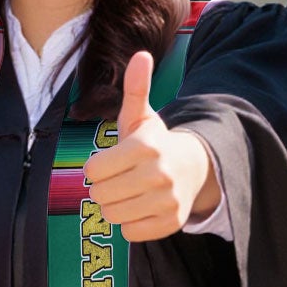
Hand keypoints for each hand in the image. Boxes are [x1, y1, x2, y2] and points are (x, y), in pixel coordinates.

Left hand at [83, 50, 218, 241]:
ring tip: (129, 193)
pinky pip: (130, 232)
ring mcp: (167, 201)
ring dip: (115, 206)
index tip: (109, 163)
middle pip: (100, 195)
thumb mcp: (141, 116)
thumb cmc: (155, 142)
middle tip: (119, 179)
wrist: (193, 168)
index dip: (95, 168)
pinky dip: (130, 223)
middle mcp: (159, 175)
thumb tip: (141, 54)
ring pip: (113, 216)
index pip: (93, 171)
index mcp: (146, 147)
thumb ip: (135, 88)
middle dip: (104, 188)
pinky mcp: (171, 223)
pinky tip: (141, 207)